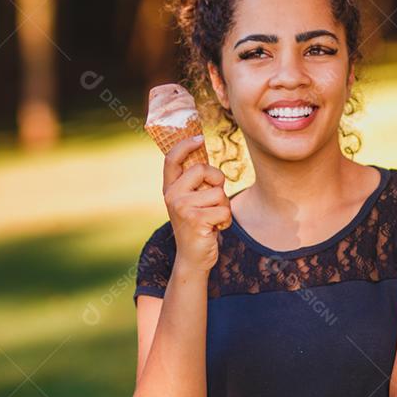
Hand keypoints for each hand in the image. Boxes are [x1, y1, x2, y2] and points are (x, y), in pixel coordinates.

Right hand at [162, 135, 231, 273]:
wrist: (193, 258)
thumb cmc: (198, 225)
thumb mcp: (192, 201)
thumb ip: (195, 181)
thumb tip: (203, 153)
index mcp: (170, 188)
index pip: (172, 159)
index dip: (185, 145)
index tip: (200, 138)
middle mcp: (171, 196)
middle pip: (202, 169)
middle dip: (217, 181)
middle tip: (213, 199)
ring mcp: (181, 208)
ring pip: (218, 193)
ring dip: (223, 207)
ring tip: (212, 219)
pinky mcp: (195, 220)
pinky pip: (224, 210)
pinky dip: (226, 221)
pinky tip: (214, 229)